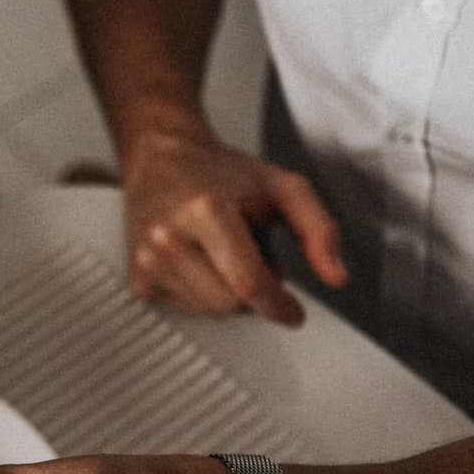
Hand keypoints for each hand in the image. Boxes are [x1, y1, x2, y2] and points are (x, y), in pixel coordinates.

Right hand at [121, 126, 347, 324]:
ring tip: (225, 255)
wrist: (160, 160)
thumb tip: (335, 276)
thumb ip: (319, 230)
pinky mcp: (138, 278)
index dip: (278, 305)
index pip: (248, 283)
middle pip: (229, 304)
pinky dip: (204, 294)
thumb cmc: (221, 173)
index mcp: (206, 211)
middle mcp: (170, 238)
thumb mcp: (283, 188)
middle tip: (257, 260)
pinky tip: (202, 264)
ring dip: (229, 292)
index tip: (293, 313)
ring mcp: (148, 261)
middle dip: (254, 293)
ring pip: (209, 311)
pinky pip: (187, 309)